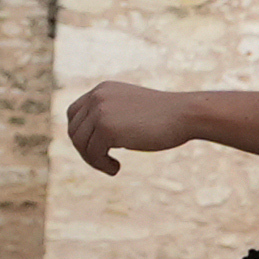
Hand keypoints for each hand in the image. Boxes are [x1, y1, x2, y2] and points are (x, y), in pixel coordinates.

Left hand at [64, 82, 197, 175]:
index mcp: (102, 90)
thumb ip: (111, 116)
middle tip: (104, 161)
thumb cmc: (165, 117)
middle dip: (86, 150)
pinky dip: (101, 165)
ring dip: (93, 160)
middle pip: (74, 130)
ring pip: (80, 143)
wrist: (185, 114)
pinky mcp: (106, 128)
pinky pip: (92, 153)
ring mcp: (100, 111)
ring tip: (112, 167)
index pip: (74, 113)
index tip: (96, 148)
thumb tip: (90, 140)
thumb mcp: (131, 110)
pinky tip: (117, 168)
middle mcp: (97, 97)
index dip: (80, 134)